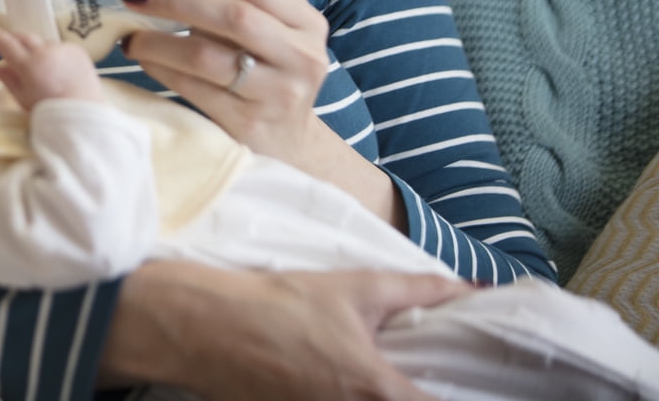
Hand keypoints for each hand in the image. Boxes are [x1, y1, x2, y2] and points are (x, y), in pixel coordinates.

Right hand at [0, 24, 105, 110]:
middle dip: (14, 39)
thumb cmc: (49, 111)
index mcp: (28, 65)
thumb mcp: (23, 98)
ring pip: (43, 43)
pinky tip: (58, 70)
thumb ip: (7, 79)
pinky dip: (55, 54)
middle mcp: (44, 52)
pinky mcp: (77, 50)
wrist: (82, 114)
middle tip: (9, 45)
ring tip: (40, 68)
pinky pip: (60, 47)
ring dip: (37, 49)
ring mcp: (62, 49)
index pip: (7, 44)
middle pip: (24, 37)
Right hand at [99, 260, 469, 399]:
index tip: (474, 385)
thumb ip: (420, 289)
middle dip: (417, 393)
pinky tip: (340, 383)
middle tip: (423, 376)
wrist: (204, 326)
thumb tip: (472, 288)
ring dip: (383, 395)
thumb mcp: (355, 288)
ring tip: (378, 376)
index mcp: (378, 391)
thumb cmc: (279, 304)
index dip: (462, 398)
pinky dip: (345, 400)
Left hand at [121, 0, 400, 222]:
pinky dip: (161, 69)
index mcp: (306, 24)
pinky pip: (194, 88)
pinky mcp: (249, 125)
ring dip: (159, 40)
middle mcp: (300, 57)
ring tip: (130, 35)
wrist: (288, 144)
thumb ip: (230, 5)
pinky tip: (143, 58)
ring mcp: (278, 95)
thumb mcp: (267, 36)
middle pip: (233, 16)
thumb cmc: (264, 75)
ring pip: (208, 56)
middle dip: (176, 0)